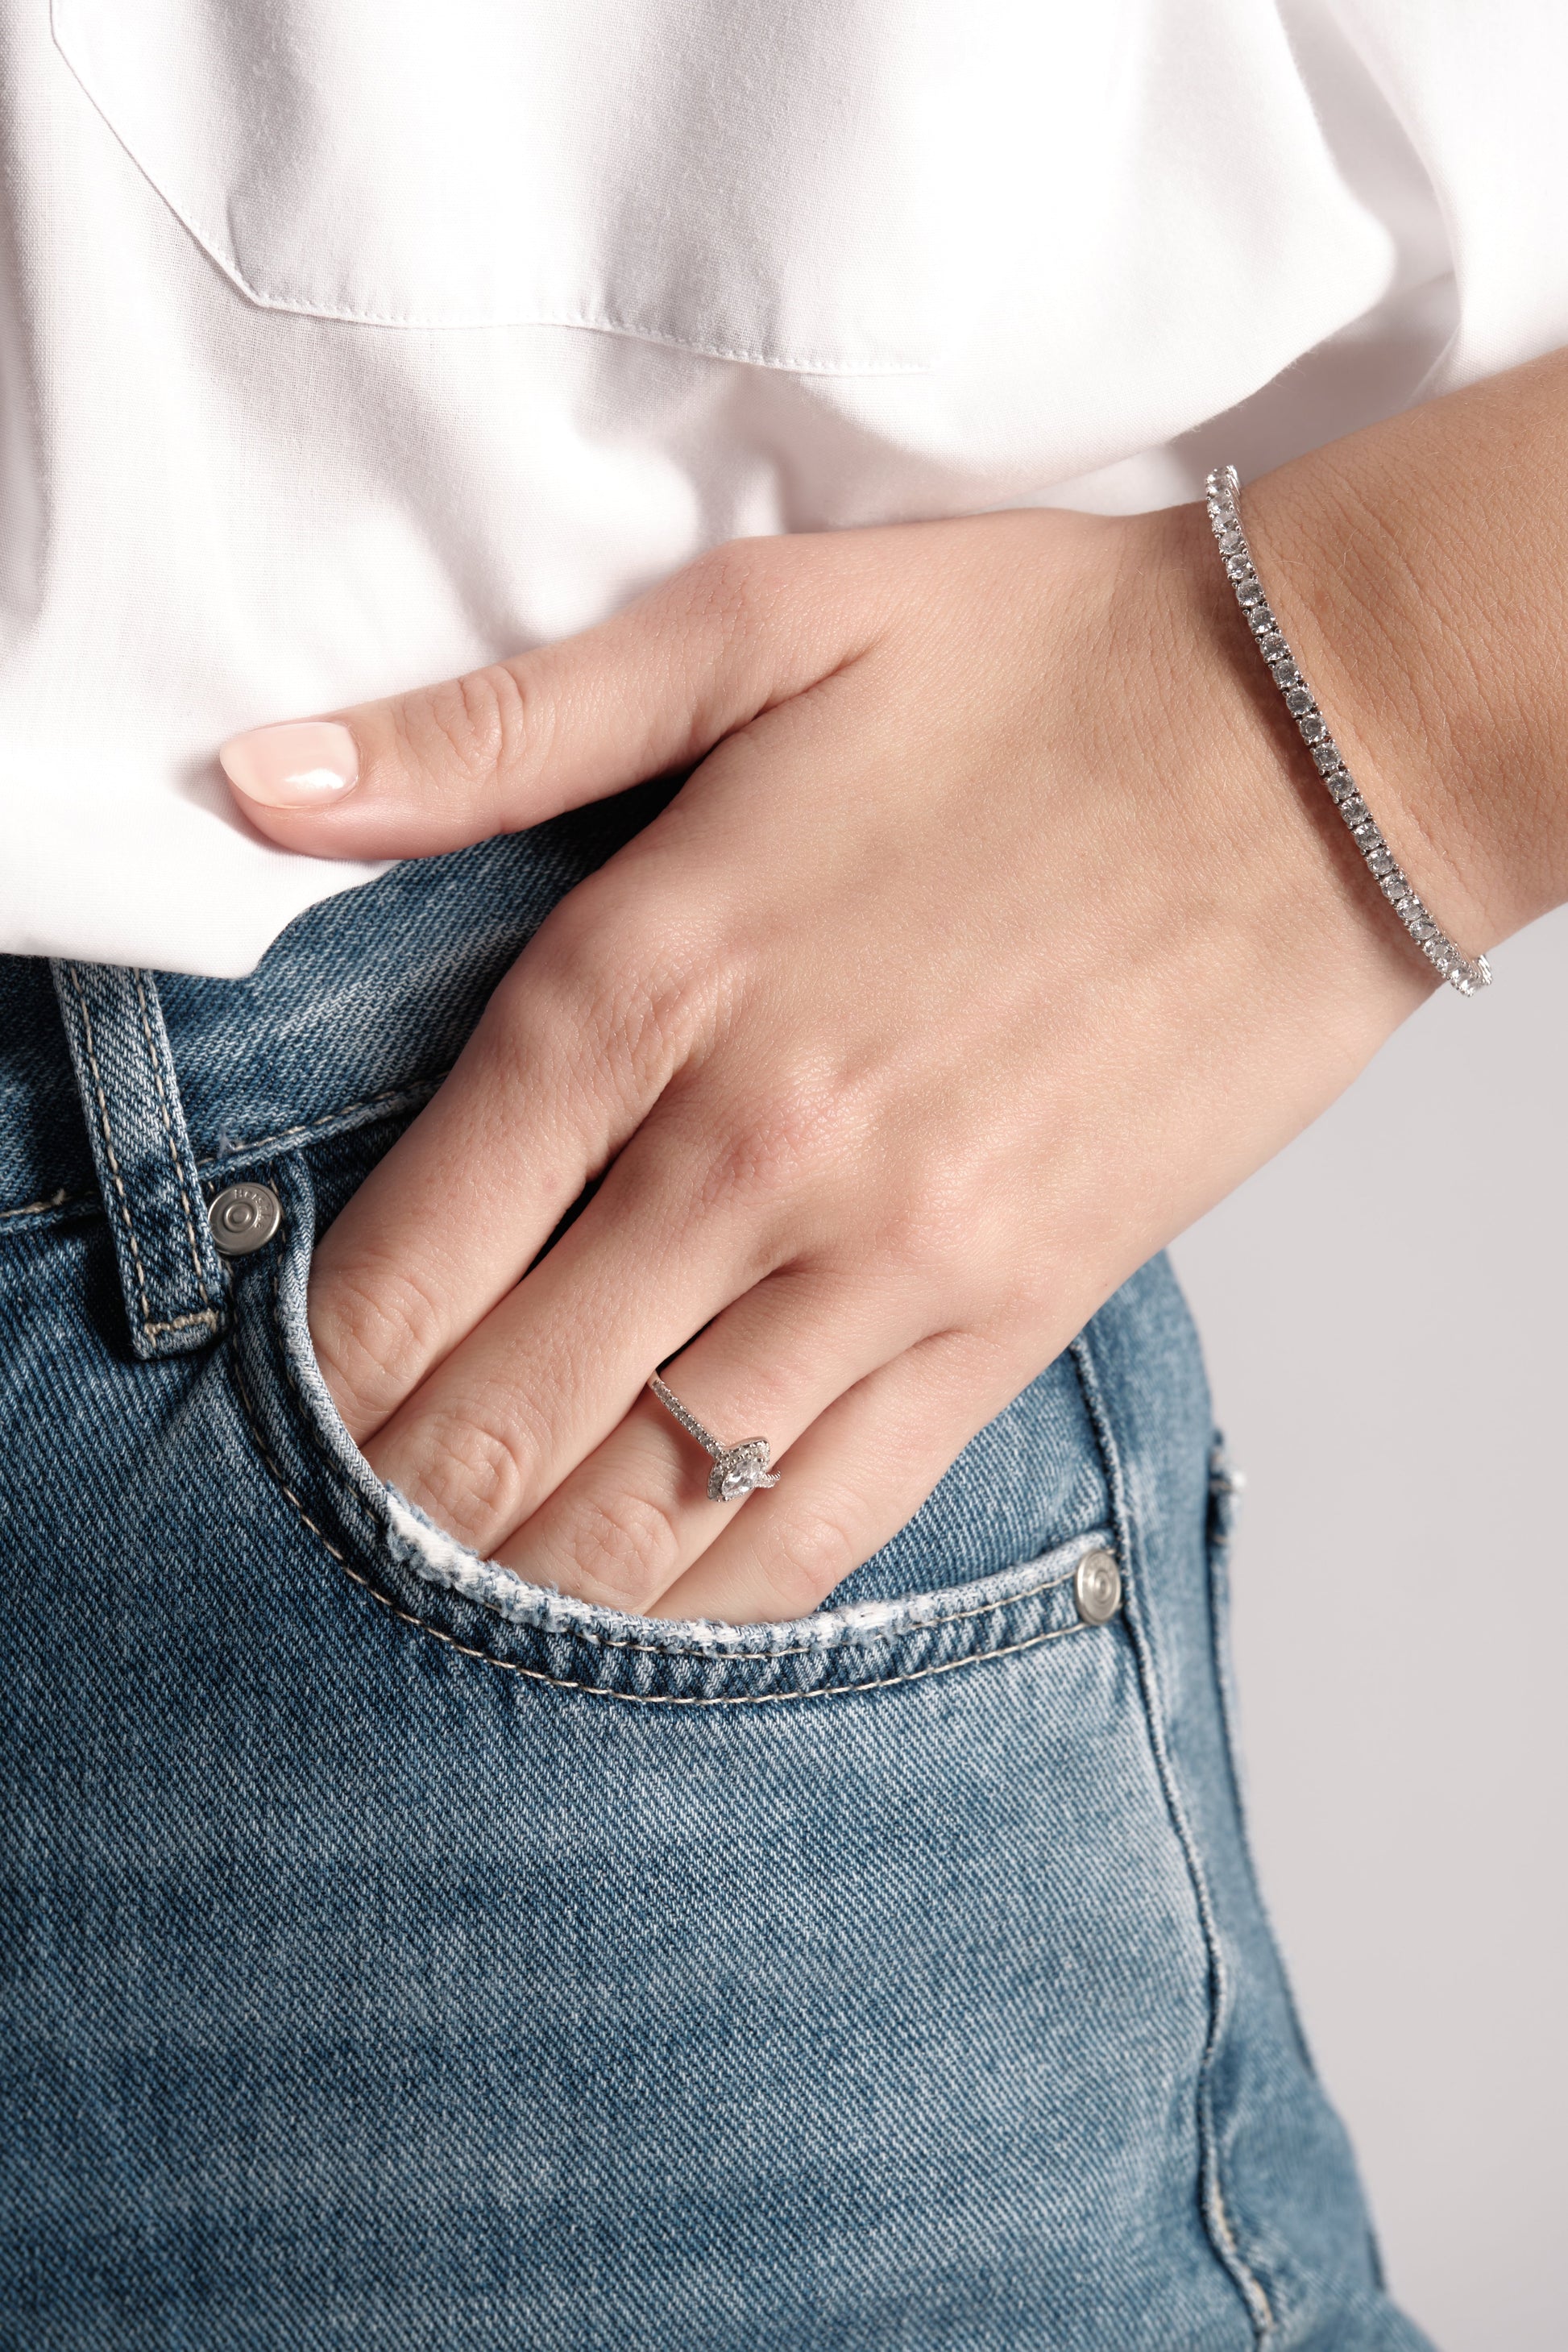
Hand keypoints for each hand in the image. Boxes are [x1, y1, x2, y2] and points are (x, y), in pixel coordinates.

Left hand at [220, 504, 1426, 1623]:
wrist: (1318, 734)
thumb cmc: (1033, 667)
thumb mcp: (746, 627)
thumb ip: (486, 731)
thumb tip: (259, 782)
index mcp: (641, 985)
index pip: (408, 1258)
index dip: (309, 1369)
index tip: (266, 1411)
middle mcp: (746, 1156)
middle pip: (504, 1415)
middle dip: (390, 1506)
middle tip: (326, 1547)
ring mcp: (890, 1260)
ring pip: (655, 1506)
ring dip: (528, 1585)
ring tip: (449, 1613)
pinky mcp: (1018, 1314)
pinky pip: (838, 1516)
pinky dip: (722, 1595)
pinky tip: (651, 1624)